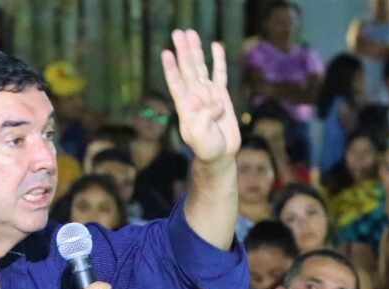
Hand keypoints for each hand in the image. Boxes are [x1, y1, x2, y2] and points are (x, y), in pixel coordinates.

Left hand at [161, 29, 239, 163]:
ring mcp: (208, 94)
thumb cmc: (206, 148)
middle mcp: (194, 96)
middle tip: (179, 33)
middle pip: (187, 69)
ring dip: (196, 51)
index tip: (166, 53)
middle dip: (183, 51)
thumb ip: (205, 116)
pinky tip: (215, 46)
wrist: (219, 155)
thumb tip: (217, 100)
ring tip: (191, 33)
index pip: (175, 83)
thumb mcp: (200, 135)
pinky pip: (220, 74)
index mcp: (185, 106)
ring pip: (201, 67)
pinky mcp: (222, 95)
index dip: (171, 68)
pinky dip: (218, 60)